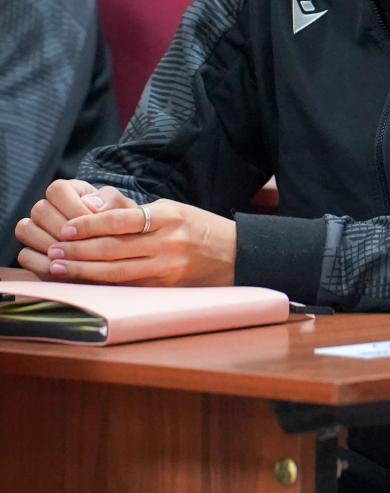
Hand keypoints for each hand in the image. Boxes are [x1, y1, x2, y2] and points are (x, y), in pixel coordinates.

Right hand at [15, 180, 137, 278]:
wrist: (124, 256)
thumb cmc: (125, 228)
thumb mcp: (127, 212)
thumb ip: (113, 203)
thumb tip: (92, 205)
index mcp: (71, 191)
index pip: (57, 189)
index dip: (71, 206)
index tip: (91, 221)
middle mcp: (50, 208)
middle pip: (39, 209)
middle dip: (61, 228)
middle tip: (81, 243)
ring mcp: (38, 231)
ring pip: (26, 229)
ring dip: (48, 243)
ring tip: (71, 256)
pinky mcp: (34, 254)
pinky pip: (25, 256)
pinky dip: (41, 263)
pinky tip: (62, 268)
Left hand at [17, 199, 236, 286]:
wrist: (234, 254)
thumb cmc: (197, 227)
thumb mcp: (171, 208)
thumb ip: (134, 210)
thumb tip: (92, 204)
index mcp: (168, 216)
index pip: (122, 220)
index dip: (90, 225)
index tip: (66, 228)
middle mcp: (168, 242)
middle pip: (113, 249)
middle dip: (78, 251)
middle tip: (52, 251)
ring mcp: (167, 268)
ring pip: (116, 272)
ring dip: (83, 271)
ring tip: (58, 268)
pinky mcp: (165, 288)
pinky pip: (127, 286)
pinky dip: (101, 284)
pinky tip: (83, 282)